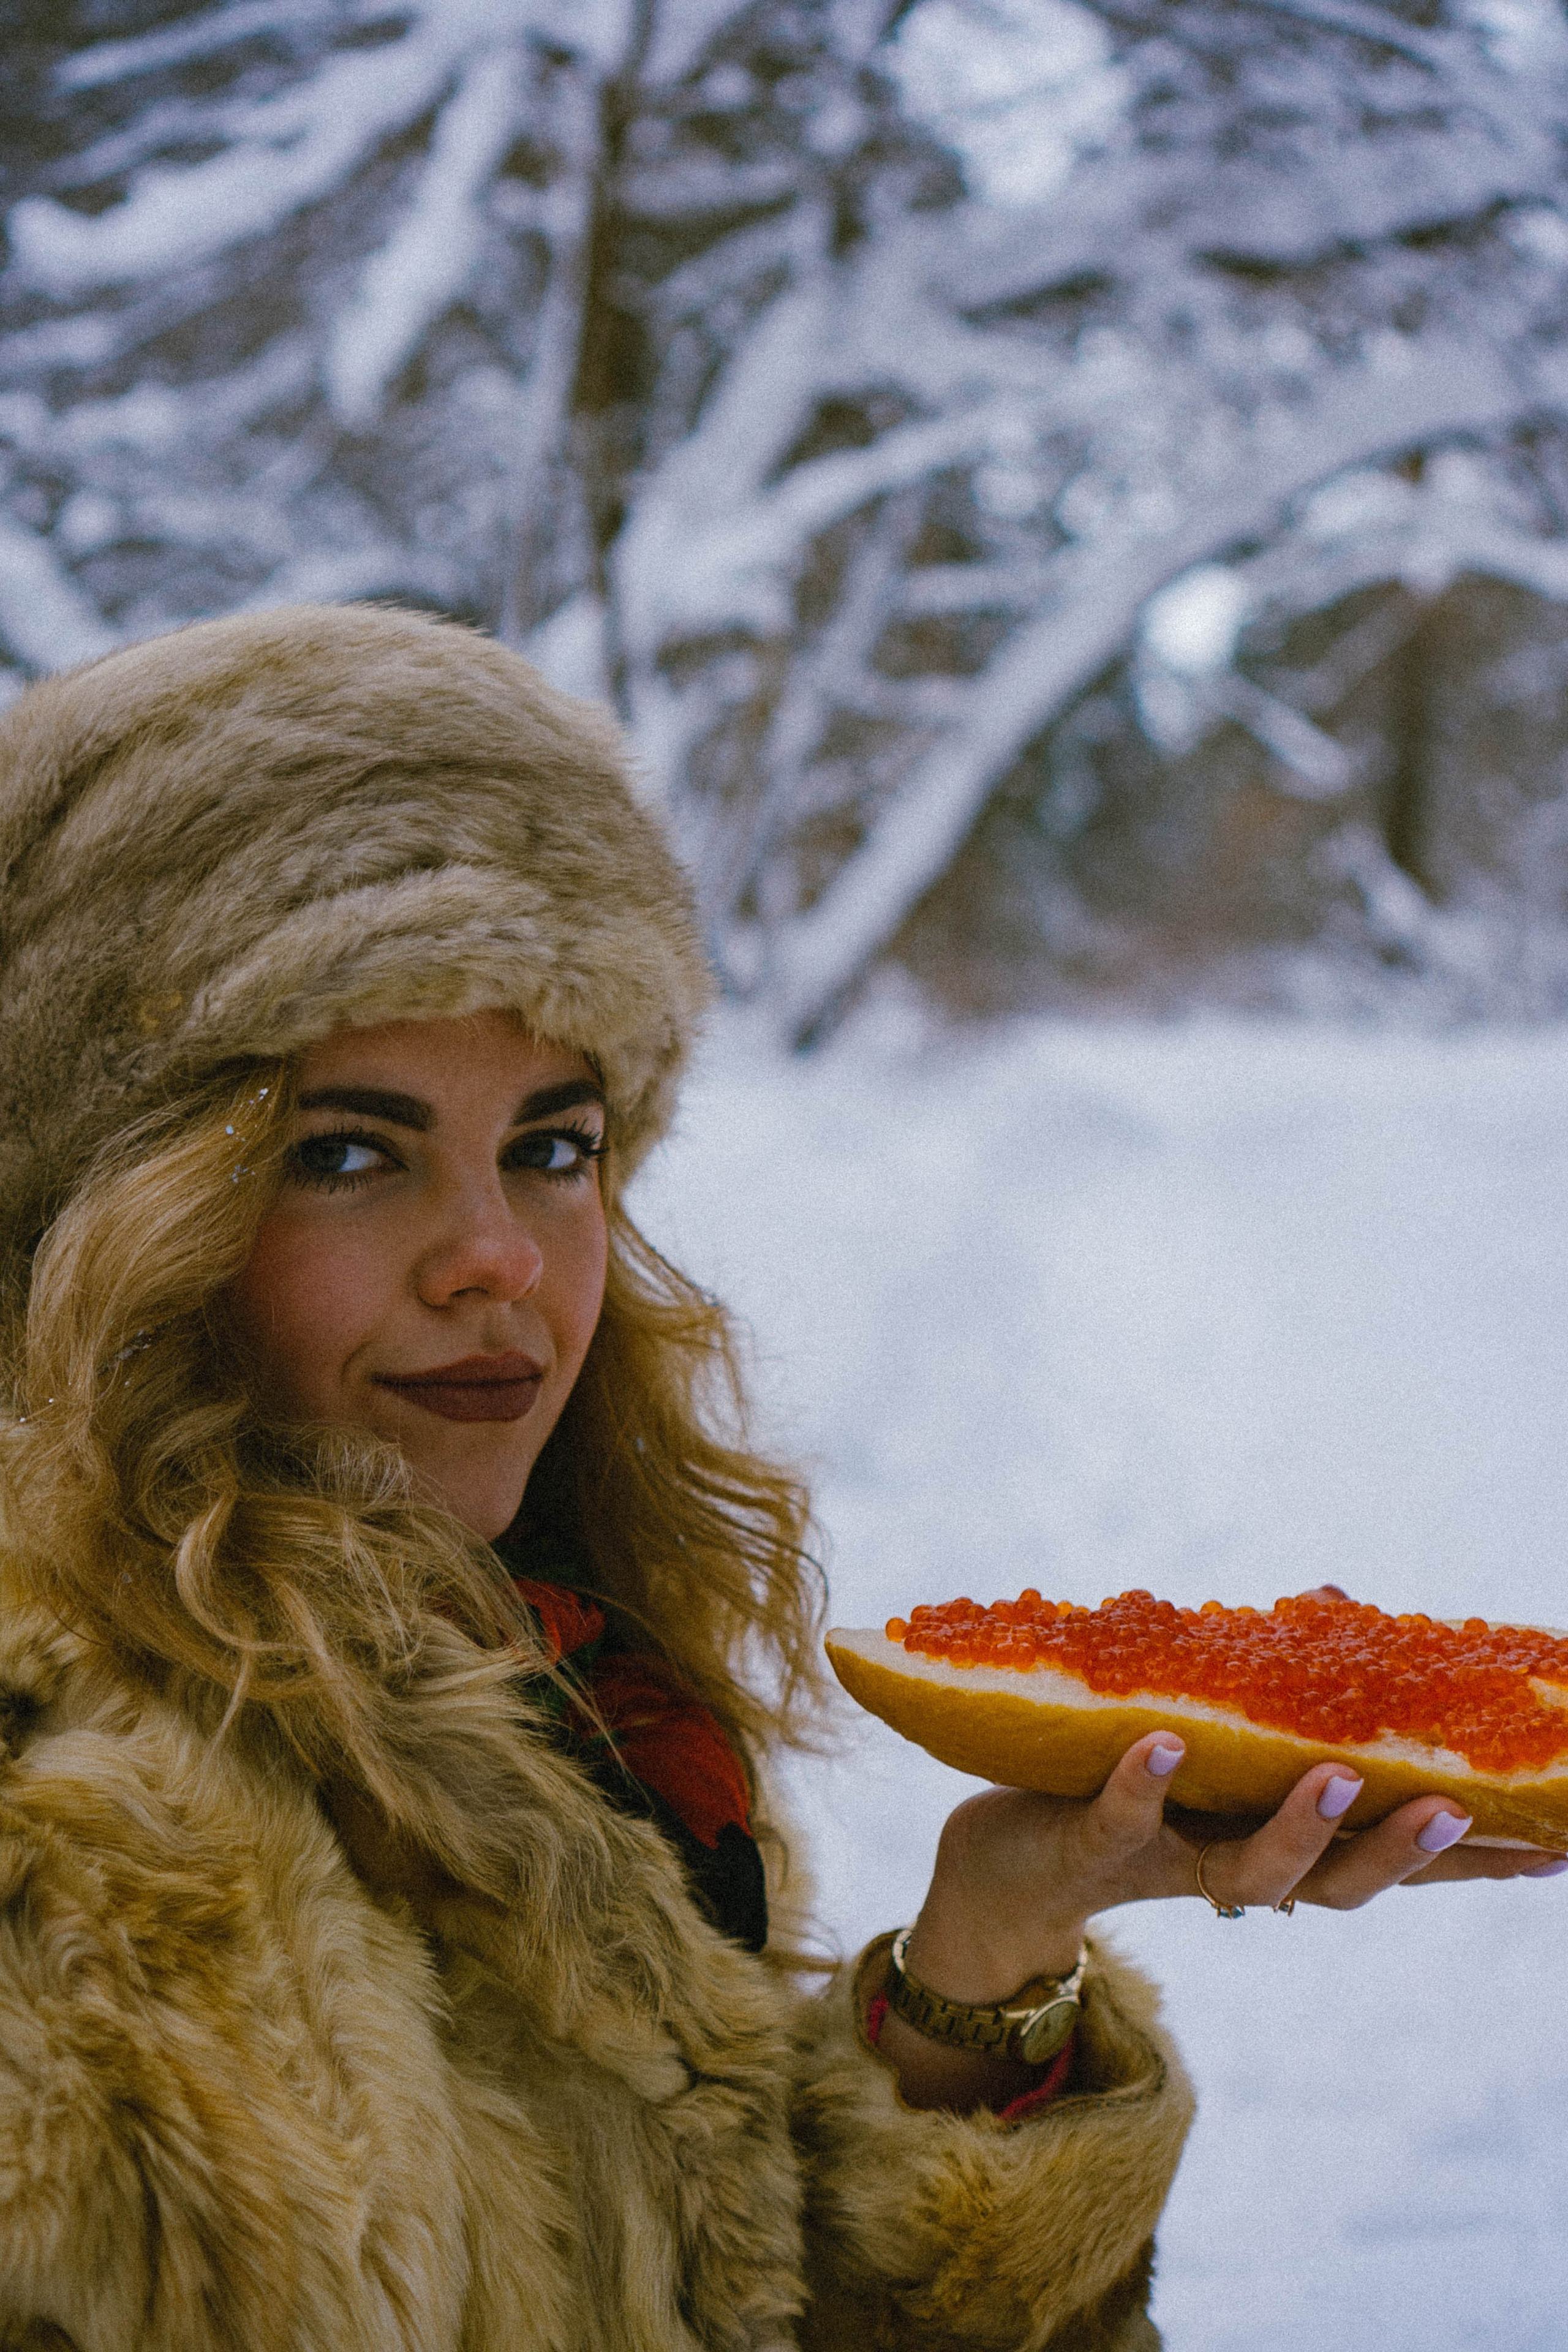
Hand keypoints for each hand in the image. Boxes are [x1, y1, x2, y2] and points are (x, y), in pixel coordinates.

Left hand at [881, 1731, 1563, 2109]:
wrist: (1004, 1872)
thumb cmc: (1125, 1789)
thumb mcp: (1213, 1741)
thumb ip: (1275, 1692)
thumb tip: (1337, 1602)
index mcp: (1278, 1845)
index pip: (1390, 1862)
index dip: (1473, 1863)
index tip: (1552, 1845)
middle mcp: (1235, 1869)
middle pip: (1339, 1885)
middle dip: (1401, 1853)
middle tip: (1457, 1811)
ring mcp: (1166, 1863)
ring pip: (1248, 1873)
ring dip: (1297, 1829)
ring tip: (1332, 1774)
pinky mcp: (1089, 1844)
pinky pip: (1121, 1821)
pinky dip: (1145, 1783)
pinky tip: (1164, 1744)